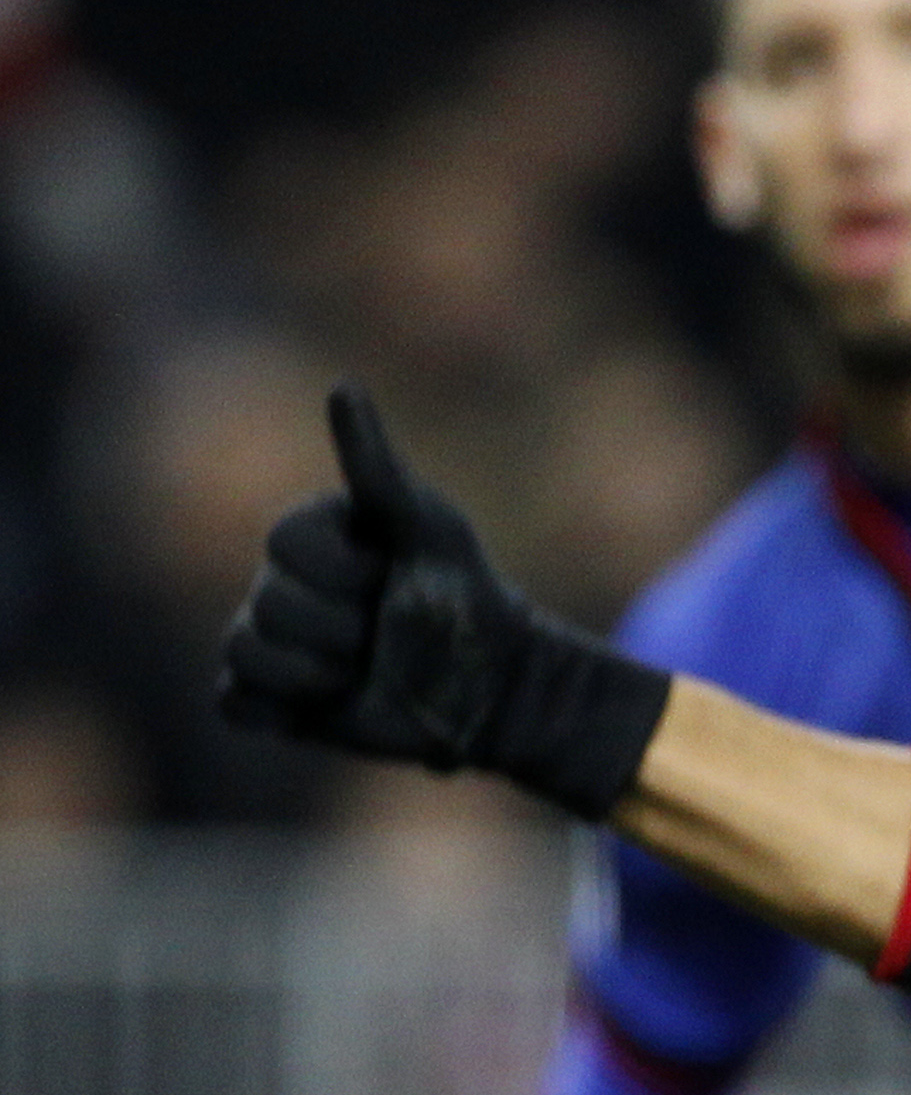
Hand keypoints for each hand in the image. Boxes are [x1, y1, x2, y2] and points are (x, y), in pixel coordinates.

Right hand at [216, 385, 670, 818]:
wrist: (491, 686)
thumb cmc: (463, 596)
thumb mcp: (427, 528)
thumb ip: (377, 467)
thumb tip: (342, 385)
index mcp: (311, 536)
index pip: (283, 544)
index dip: (345, 570)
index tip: (391, 573)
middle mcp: (281, 583)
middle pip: (268, 605)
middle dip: (343, 628)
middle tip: (388, 630)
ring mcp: (273, 641)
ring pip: (246, 653)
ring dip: (322, 671)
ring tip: (367, 667)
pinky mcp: (273, 700)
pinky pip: (234, 703)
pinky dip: (280, 709)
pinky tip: (331, 701)